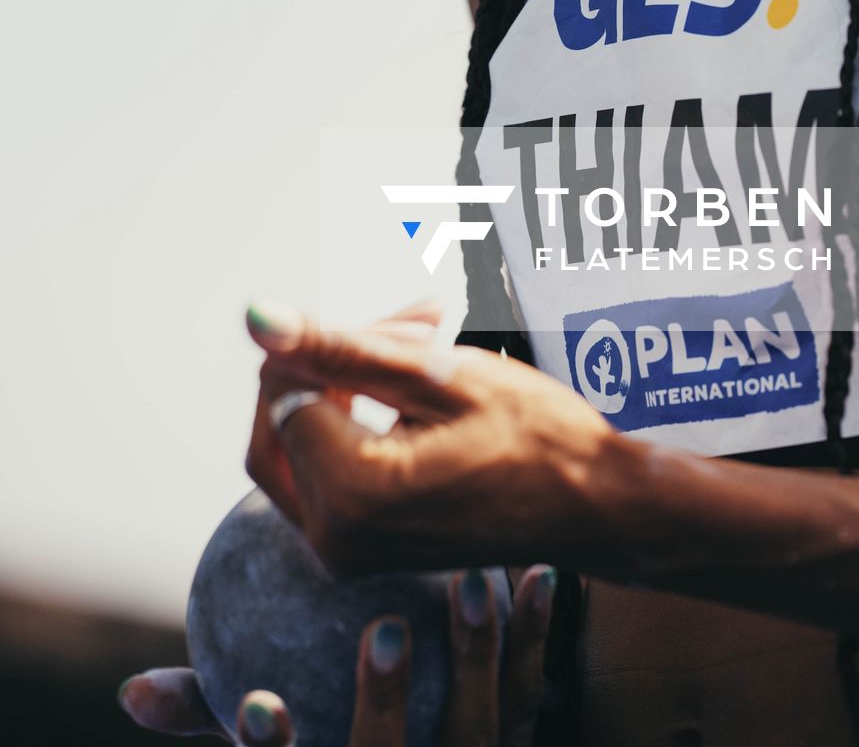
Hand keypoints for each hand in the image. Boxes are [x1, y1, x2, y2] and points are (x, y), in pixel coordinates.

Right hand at [118, 565, 556, 745]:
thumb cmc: (346, 744)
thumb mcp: (282, 738)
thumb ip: (213, 716)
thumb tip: (133, 691)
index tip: (257, 703)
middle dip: (387, 708)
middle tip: (384, 629)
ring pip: (480, 727)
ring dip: (478, 658)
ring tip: (470, 586)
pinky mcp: (525, 742)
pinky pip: (531, 689)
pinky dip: (533, 635)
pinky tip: (533, 571)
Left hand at [243, 298, 616, 573]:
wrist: (591, 508)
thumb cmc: (534, 434)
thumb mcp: (440, 374)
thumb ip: (340, 347)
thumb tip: (254, 317)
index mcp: (351, 492)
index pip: (286, 384)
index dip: (342, 338)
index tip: (417, 318)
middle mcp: (333, 538)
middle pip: (278, 420)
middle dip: (331, 361)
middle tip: (416, 323)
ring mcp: (342, 552)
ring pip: (295, 444)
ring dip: (343, 388)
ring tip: (423, 345)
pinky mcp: (356, 550)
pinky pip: (320, 474)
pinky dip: (352, 424)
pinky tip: (412, 391)